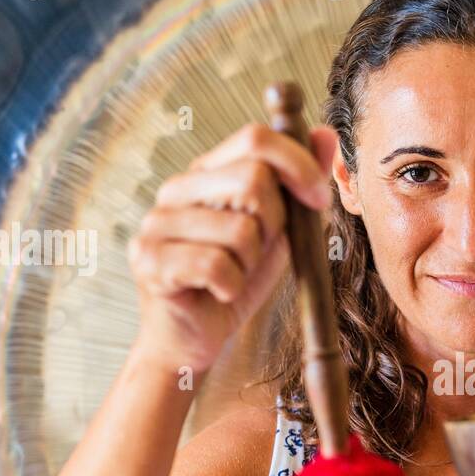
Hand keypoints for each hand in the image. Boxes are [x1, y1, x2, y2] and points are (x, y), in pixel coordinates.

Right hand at [127, 111, 337, 373]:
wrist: (193, 341)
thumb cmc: (234, 282)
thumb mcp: (278, 232)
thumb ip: (299, 186)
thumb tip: (325, 134)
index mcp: (206, 173)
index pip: (255, 138)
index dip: (298, 163)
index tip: (320, 200)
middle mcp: (176, 189)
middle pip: (253, 180)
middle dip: (274, 224)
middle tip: (259, 253)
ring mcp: (157, 223)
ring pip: (240, 230)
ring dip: (251, 264)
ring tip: (232, 276)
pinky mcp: (149, 260)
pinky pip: (217, 266)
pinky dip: (232, 287)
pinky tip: (219, 294)